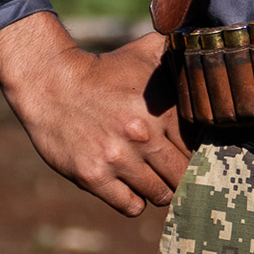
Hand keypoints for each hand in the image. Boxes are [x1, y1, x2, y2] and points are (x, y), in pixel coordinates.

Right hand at [0, 13, 189, 217]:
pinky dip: (135, 201)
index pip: (199, 148)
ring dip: (159, 189)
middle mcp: (143, 137)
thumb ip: (180, 54)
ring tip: (151, 177)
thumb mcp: (145, 51)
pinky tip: (130, 187)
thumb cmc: (103, 70)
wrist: (50, 83)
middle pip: (183, 176)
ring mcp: (118, 160)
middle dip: (181, 175)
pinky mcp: (93, 177)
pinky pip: (131, 207)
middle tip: (171, 169)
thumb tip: (204, 46)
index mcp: (162, 110)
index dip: (197, 152)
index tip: (186, 151)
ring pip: (160, 195)